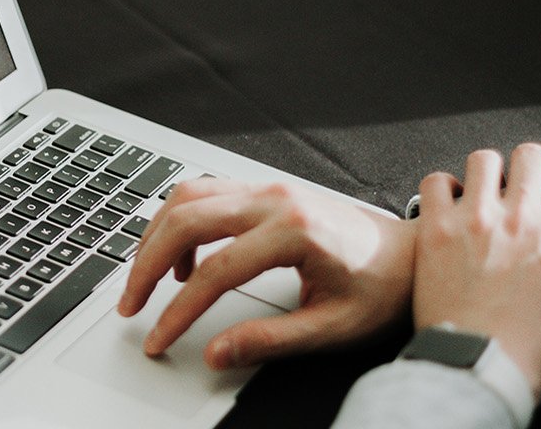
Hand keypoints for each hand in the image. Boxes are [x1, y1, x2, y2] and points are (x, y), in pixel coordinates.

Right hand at [117, 179, 413, 368]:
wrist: (410, 255)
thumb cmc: (380, 287)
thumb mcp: (331, 326)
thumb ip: (271, 341)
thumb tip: (217, 353)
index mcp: (295, 231)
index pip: (214, 271)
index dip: (178, 311)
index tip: (159, 338)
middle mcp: (276, 198)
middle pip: (186, 220)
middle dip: (146, 265)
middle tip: (131, 305)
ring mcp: (269, 187)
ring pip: (188, 197)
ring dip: (156, 236)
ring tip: (147, 282)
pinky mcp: (265, 189)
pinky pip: (205, 192)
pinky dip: (180, 221)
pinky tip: (183, 260)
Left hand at [412, 145, 540, 399]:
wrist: (478, 369)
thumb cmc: (539, 355)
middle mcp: (520, 217)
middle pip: (530, 154)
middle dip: (534, 163)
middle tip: (529, 183)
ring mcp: (474, 220)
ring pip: (483, 160)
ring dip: (489, 171)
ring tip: (489, 190)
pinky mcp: (436, 231)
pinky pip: (435, 183)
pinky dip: (443, 186)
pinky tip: (451, 203)